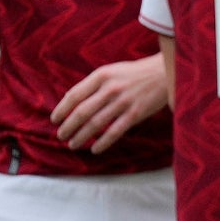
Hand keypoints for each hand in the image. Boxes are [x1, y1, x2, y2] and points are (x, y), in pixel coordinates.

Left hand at [51, 53, 168, 151]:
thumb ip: (93, 84)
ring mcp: (124, 102)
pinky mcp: (136, 113)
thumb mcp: (112, 71)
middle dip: (68, 126)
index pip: (74, 95)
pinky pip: (115, 131)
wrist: (165, 72)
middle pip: (82, 112)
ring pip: (96, 124)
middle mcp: (111, 88)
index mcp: (102, 75)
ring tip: (73, 144)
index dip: (61, 109)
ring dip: (81, 136)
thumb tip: (71, 101)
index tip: (54, 120)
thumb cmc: (134, 73)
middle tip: (61, 135)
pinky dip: (103, 142)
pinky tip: (95, 149)